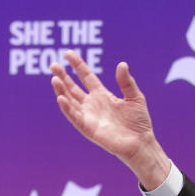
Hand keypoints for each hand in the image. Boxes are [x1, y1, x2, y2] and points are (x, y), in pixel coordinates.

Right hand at [51, 50, 169, 187]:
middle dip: (63, 76)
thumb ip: (126, 82)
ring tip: (55, 78)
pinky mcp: (88, 128)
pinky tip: (61, 98)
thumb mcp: (135, 97)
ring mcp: (89, 116)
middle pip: (73, 87)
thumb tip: (122, 64)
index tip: (68, 53)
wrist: (141, 142)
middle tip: (53, 65)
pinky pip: (74, 117)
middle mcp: (92, 104)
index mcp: (102, 95)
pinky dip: (67, 108)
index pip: (86, 76)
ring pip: (70, 101)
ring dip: (62, 90)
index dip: (77, 65)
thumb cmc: (139, 121)